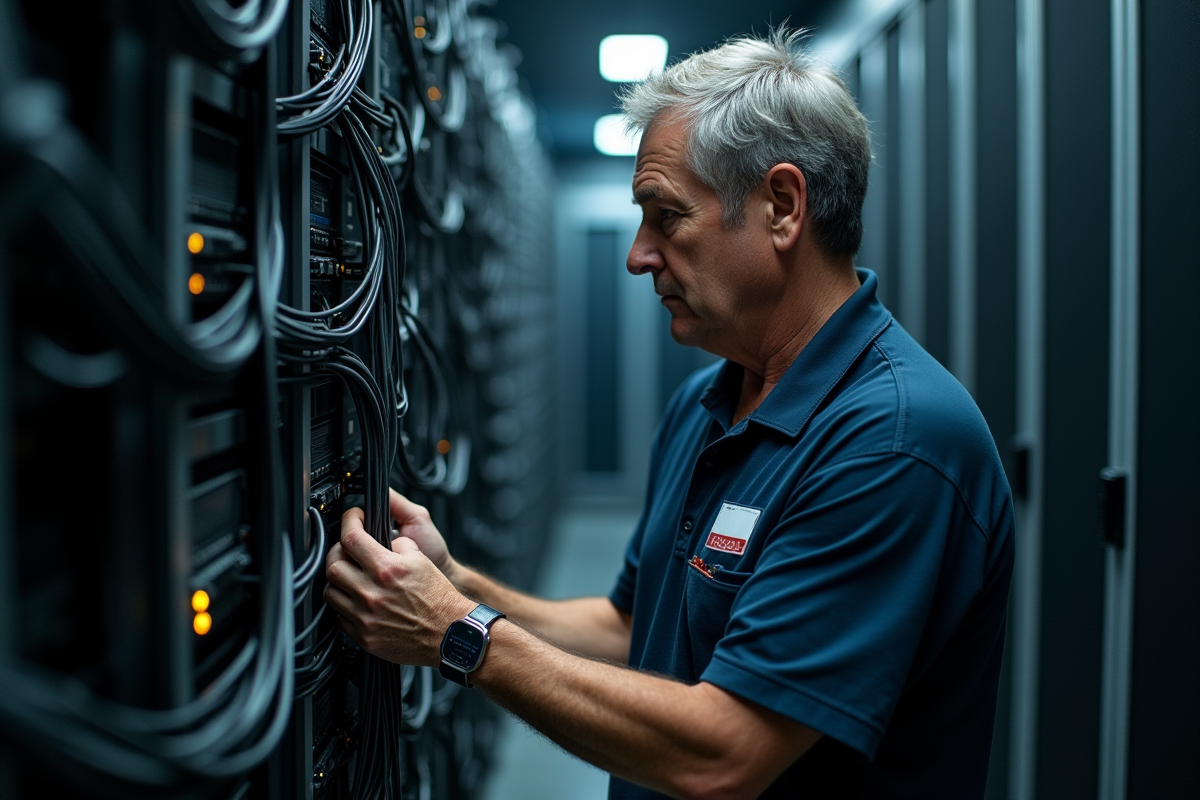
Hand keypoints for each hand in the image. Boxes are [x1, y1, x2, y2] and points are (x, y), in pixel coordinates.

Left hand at [324, 506, 473, 665]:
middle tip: (346, 551)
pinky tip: (358, 601)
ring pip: (330, 592)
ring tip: (350, 578)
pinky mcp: (364, 636)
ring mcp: (365, 616)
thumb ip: (396, 545)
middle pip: (332, 566)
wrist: (448, 633)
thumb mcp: (421, 560)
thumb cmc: (437, 598)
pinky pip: (340, 616)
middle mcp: (372, 593)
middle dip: (337, 553)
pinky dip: (345, 606)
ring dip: (338, 581)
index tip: (351, 519)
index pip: (352, 538)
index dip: (348, 522)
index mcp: (387, 569)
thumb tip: (380, 539)